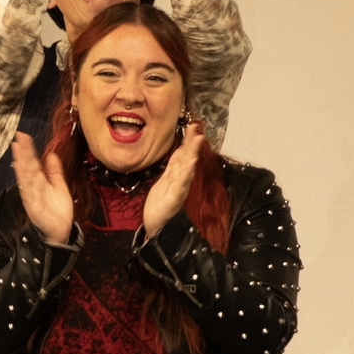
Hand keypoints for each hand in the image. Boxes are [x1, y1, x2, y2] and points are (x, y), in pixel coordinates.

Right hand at [11, 134, 76, 246]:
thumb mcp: (60, 187)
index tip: (24, 137)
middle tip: (19, 137)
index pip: (33, 163)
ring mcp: (32, 195)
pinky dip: (24, 179)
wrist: (61, 231)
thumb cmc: (59, 212)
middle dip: (23, 152)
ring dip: (21, 161)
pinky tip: (20, 169)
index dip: (29, 150)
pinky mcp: (33, 204)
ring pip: (26, 175)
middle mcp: (34, 187)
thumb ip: (55, 172)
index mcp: (40, 182)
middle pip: (27, 166)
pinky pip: (28, 190)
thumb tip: (51, 155)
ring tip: (17, 148)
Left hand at [143, 121, 205, 235]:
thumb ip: (174, 166)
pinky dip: (186, 174)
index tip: (193, 126)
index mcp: (177, 176)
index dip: (189, 141)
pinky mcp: (174, 200)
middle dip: (192, 144)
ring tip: (197, 142)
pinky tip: (190, 165)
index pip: (184, 155)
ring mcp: (179, 190)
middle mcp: (181, 181)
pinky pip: (181, 185)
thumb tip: (181, 149)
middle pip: (188, 159)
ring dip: (192, 155)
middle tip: (197, 129)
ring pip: (187, 169)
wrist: (156, 226)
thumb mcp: (166, 180)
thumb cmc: (161, 205)